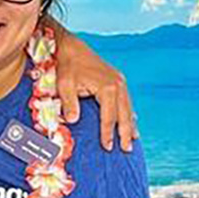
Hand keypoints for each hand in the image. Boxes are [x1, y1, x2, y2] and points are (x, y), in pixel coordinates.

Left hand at [49, 20, 138, 151]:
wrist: (71, 48)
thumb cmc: (67, 66)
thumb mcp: (64, 85)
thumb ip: (69, 103)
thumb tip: (73, 121)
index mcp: (108, 87)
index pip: (109, 117)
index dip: (108, 133)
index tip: (108, 147)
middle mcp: (118, 84)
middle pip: (124, 114)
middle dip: (125, 133)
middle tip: (126, 150)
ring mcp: (120, 81)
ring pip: (128, 107)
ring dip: (131, 123)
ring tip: (133, 139)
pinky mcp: (117, 79)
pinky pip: (126, 100)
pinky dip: (129, 112)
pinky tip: (131, 120)